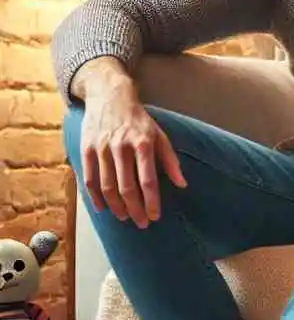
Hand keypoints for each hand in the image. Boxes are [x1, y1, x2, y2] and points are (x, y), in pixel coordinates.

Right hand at [80, 82, 185, 227]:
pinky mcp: (86, 150)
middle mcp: (121, 147)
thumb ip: (170, 161)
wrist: (110, 97)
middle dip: (135, 209)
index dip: (152, 201)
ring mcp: (101, 149)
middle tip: (142, 223)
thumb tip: (182, 184)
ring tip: (126, 217)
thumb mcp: (159, 135)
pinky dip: (95, 197)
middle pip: (127, 187)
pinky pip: (89, 179)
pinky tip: (104, 208)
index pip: (148, 180)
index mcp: (143, 144)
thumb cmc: (139, 120)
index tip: (155, 216)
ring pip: (107, 187)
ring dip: (117, 206)